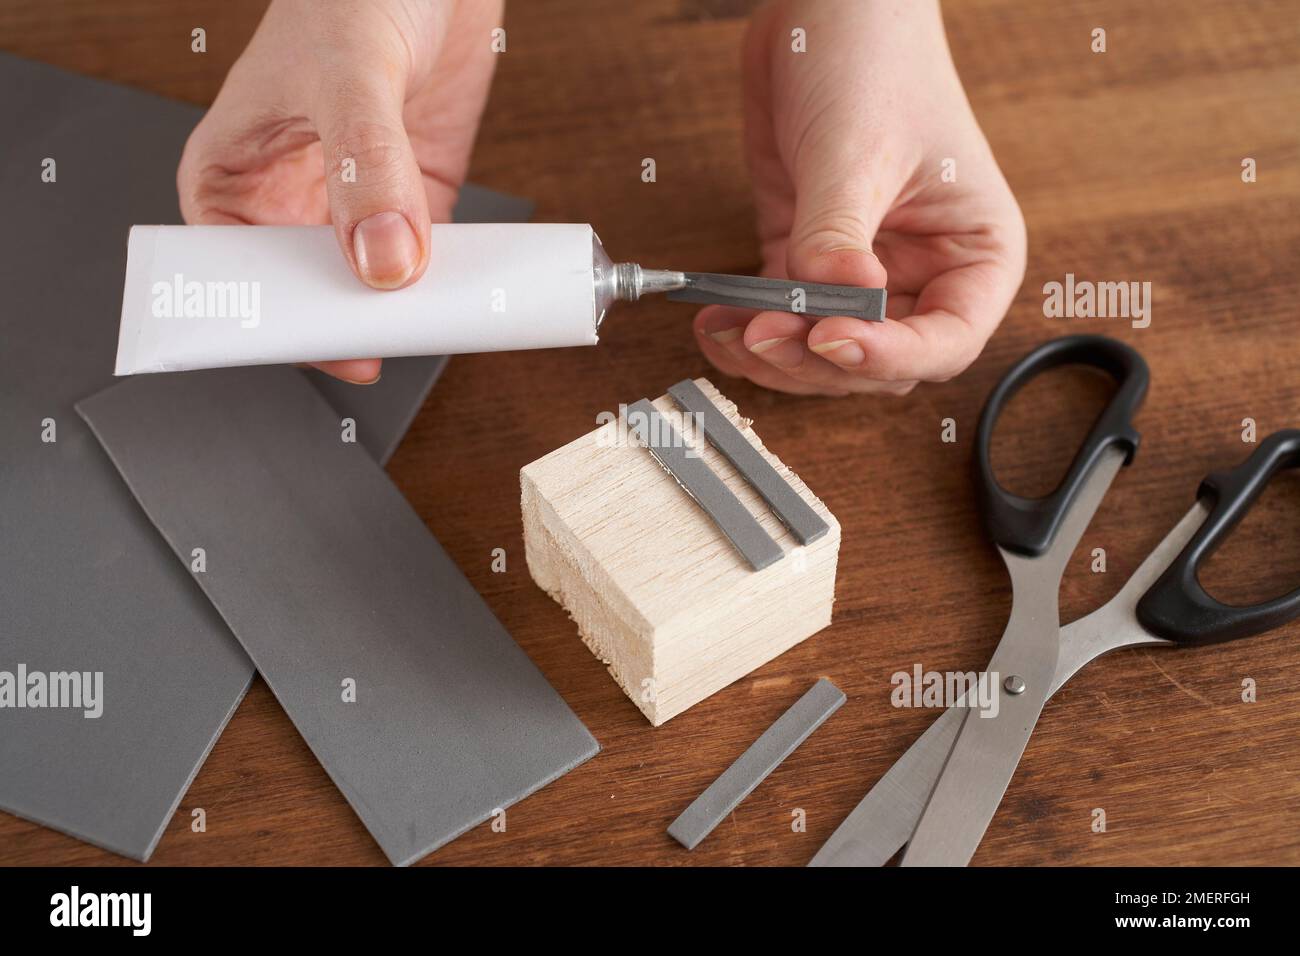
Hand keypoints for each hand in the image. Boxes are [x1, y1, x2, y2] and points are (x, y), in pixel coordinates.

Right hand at [177, 0, 501, 382]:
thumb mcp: (349, 72)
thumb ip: (365, 165)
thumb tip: (382, 256)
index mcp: (235, 172)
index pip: (234, 271)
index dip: (268, 313)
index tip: (313, 339)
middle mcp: (291, 198)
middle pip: (307, 293)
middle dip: (343, 322)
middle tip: (380, 344)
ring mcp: (357, 206)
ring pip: (370, 288)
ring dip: (401, 311)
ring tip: (430, 324)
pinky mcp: (416, 202)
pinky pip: (428, 263)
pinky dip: (446, 284)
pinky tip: (464, 295)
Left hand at [695, 0, 1025, 395]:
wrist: (825, 8)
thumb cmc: (876, 59)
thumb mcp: (856, 150)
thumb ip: (837, 234)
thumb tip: (831, 304)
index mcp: (974, 252)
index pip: (946, 340)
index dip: (890, 354)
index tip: (832, 337)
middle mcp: (923, 272)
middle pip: (878, 360)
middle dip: (818, 358)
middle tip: (766, 333)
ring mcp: (861, 271)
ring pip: (824, 351)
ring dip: (776, 355)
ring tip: (732, 333)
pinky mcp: (807, 260)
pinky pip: (781, 316)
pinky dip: (747, 327)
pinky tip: (716, 324)